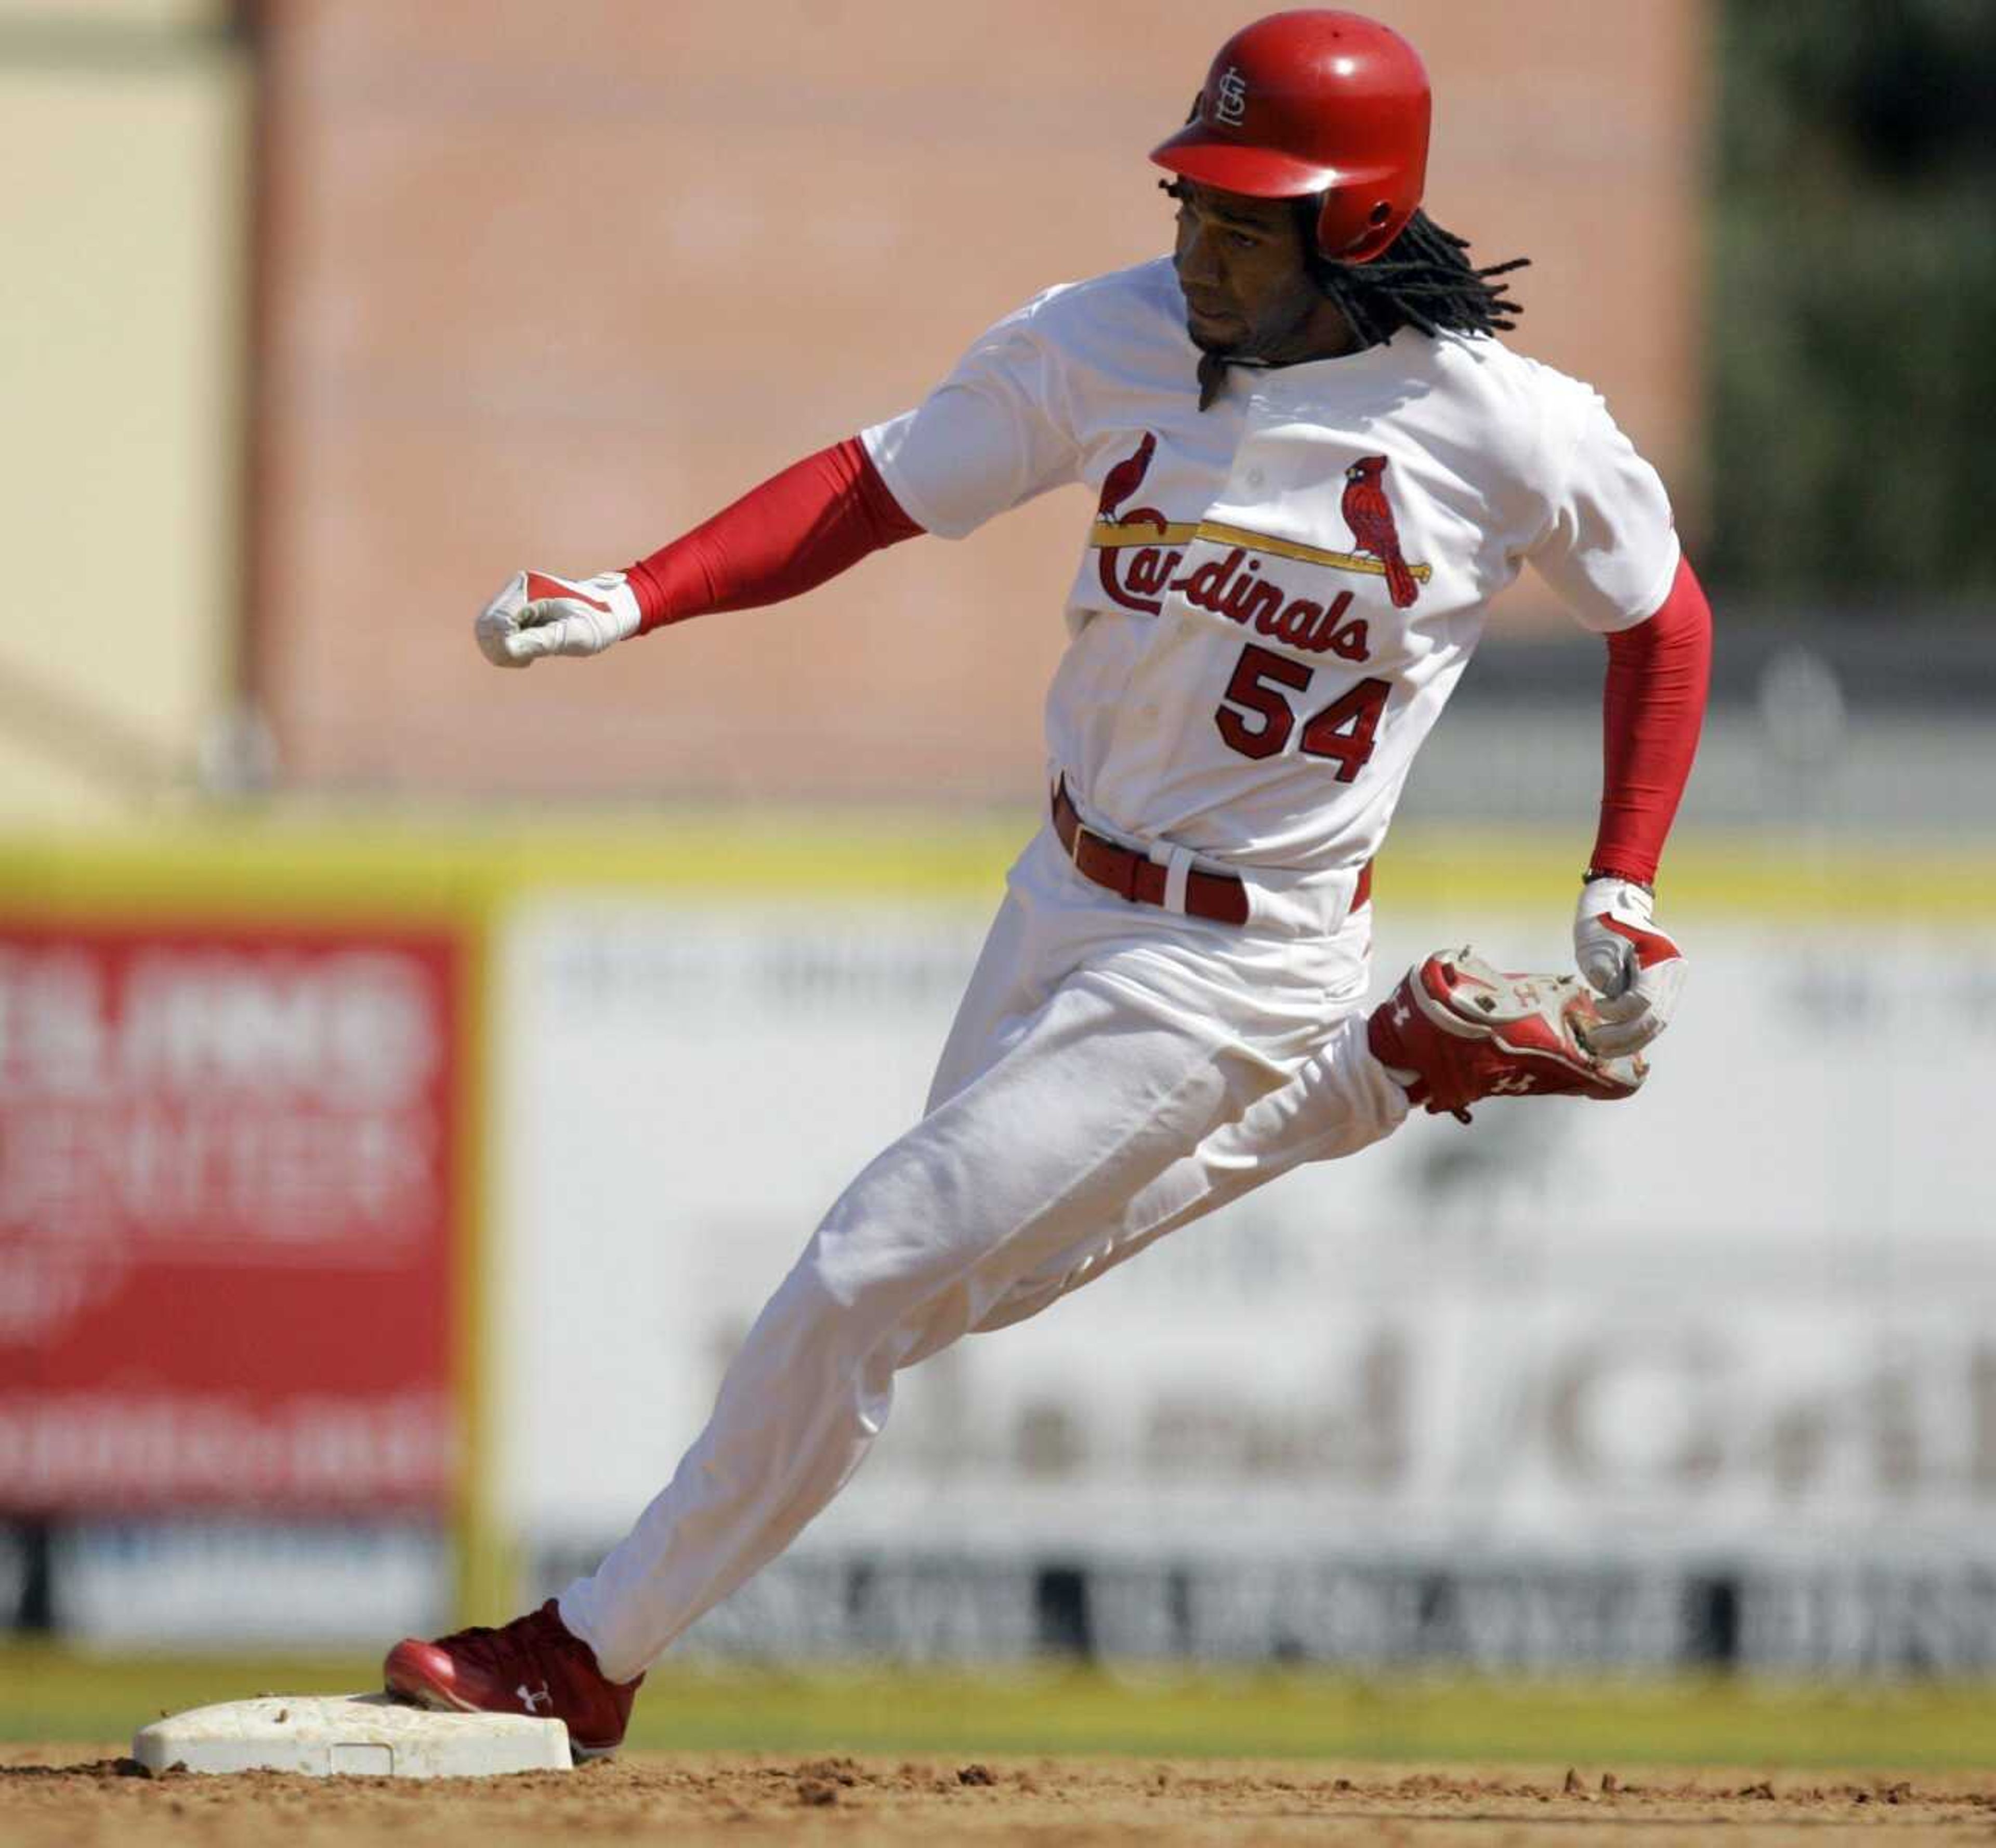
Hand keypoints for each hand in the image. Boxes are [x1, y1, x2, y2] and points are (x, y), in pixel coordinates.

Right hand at [475, 568, 640, 667]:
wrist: (611, 610)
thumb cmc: (597, 621)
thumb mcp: (574, 635)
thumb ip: (541, 641)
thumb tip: (507, 648)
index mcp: (527, 587)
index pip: (495, 621)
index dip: (505, 644)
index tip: (528, 658)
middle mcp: (516, 588)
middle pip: (485, 626)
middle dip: (500, 649)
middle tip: (528, 660)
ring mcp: (514, 599)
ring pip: (486, 631)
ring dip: (502, 651)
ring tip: (528, 658)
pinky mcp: (516, 611)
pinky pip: (495, 634)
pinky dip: (506, 650)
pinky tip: (527, 653)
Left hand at [1572, 876, 1685, 1057]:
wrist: (1616, 905)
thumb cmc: (1601, 924)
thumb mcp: (1595, 945)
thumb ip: (1604, 972)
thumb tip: (1613, 998)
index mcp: (1660, 957)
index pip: (1644, 999)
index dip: (1617, 1012)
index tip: (1595, 1006)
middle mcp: (1673, 972)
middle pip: (1654, 1018)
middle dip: (1623, 1037)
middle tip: (1594, 1044)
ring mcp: (1672, 982)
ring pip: (1657, 1024)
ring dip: (1629, 1041)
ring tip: (1602, 1051)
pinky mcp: (1663, 989)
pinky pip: (1653, 1018)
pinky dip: (1635, 1033)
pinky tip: (1615, 1043)